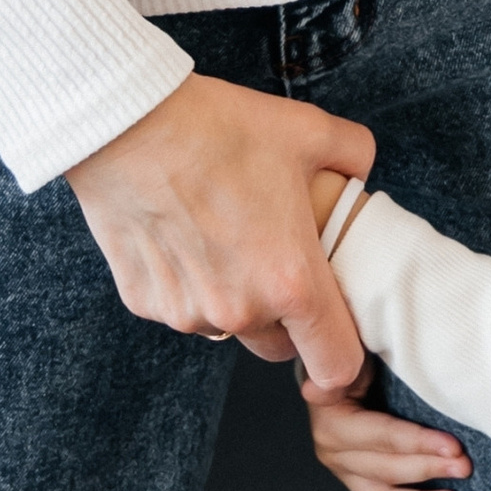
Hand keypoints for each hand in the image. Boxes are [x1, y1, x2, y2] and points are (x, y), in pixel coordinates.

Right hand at [66, 74, 372, 387]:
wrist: (131, 124)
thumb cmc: (219, 129)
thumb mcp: (309, 130)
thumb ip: (354, 157)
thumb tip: (360, 172)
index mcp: (290, 282)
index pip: (336, 365)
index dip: (346, 356)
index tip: (339, 335)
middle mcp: (239, 312)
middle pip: (279, 349)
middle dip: (287, 319)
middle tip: (277, 259)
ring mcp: (187, 313)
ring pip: (227, 326)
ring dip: (234, 299)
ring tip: (224, 234)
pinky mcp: (145, 303)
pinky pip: (181, 306)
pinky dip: (187, 283)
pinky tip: (181, 232)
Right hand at [302, 365, 472, 490]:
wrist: (339, 362)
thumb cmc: (354, 350)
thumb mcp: (352, 349)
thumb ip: (343, 365)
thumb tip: (316, 388)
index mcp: (331, 417)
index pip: (382, 435)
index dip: (419, 443)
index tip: (455, 447)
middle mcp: (332, 449)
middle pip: (386, 468)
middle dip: (429, 470)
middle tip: (465, 470)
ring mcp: (342, 470)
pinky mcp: (353, 482)